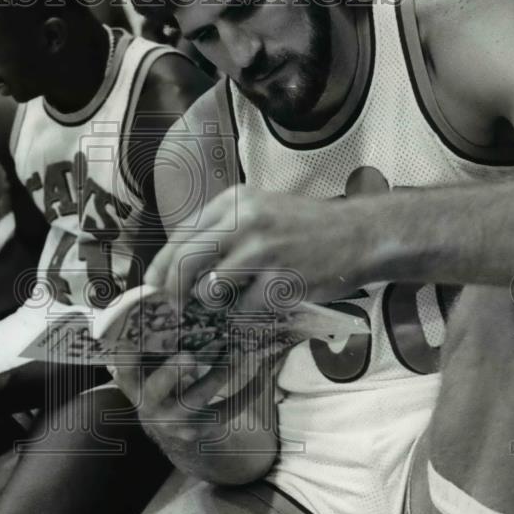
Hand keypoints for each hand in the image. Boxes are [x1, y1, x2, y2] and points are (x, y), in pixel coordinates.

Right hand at [112, 347, 270, 444]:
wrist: (170, 428)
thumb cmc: (160, 381)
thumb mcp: (147, 367)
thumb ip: (150, 344)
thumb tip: (168, 297)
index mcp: (133, 383)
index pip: (123, 371)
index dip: (123, 360)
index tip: (128, 343)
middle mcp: (151, 404)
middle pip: (157, 389)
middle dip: (171, 373)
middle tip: (188, 356)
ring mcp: (177, 420)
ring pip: (199, 395)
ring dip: (220, 371)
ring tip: (236, 350)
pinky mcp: (203, 428)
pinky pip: (228, 409)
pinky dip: (247, 390)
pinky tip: (262, 372)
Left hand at [144, 186, 378, 312]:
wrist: (359, 235)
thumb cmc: (304, 229)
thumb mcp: (259, 213)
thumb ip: (221, 233)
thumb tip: (178, 268)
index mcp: (233, 201)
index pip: (181, 236)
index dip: (162, 266)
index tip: (153, 289)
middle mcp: (243, 219)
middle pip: (186, 261)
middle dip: (173, 291)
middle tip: (174, 309)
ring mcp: (262, 248)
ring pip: (212, 288)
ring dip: (217, 303)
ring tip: (238, 297)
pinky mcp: (280, 277)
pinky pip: (245, 307)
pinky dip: (251, 312)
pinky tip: (270, 298)